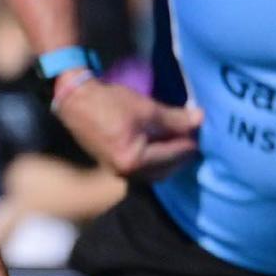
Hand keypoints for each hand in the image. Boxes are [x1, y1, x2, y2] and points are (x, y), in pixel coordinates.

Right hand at [54, 77, 201, 175]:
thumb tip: (201, 119)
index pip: (174, 155)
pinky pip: (143, 170)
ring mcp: (118, 172)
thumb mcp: (147, 108)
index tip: (199, 129)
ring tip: (177, 140)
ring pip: (155, 172)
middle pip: (167, 169)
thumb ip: (176, 118)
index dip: (190, 140)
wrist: (75, 102)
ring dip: (169, 159)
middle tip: (192, 135)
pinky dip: (155, 160)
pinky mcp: (113, 167)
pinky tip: (159, 146)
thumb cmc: (109, 103)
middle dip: (181, 154)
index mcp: (134, 161)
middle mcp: (126, 173)